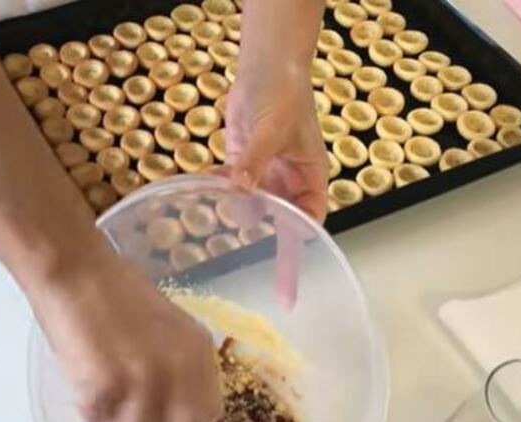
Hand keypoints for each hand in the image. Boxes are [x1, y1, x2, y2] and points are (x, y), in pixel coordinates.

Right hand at [29, 251, 222, 421]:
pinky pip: (98, 420)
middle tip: (134, 418)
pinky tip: (85, 374)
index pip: (208, 417)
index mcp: (199, 354)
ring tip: (104, 385)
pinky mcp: (105, 390)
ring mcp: (143, 384)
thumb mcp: (170, 328)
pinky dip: (88, 406)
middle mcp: (179, 373)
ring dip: (117, 420)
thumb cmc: (117, 292)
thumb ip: (183, 369)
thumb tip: (181, 418)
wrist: (77, 271)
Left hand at [222, 61, 329, 222]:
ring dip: (236, 205)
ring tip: (220, 201)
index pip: (311, 217)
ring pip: (252, 204)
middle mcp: (289, 180)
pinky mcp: (242, 161)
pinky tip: (210, 179)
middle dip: (261, 226)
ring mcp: (265, 172)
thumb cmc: (284, 95)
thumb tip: (240, 189)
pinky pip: (232, 184)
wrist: (265, 66)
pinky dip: (220, 185)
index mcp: (310, 176)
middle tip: (239, 237)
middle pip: (279, 217)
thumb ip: (255, 162)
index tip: (279, 256)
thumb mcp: (272, 131)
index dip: (298, 236)